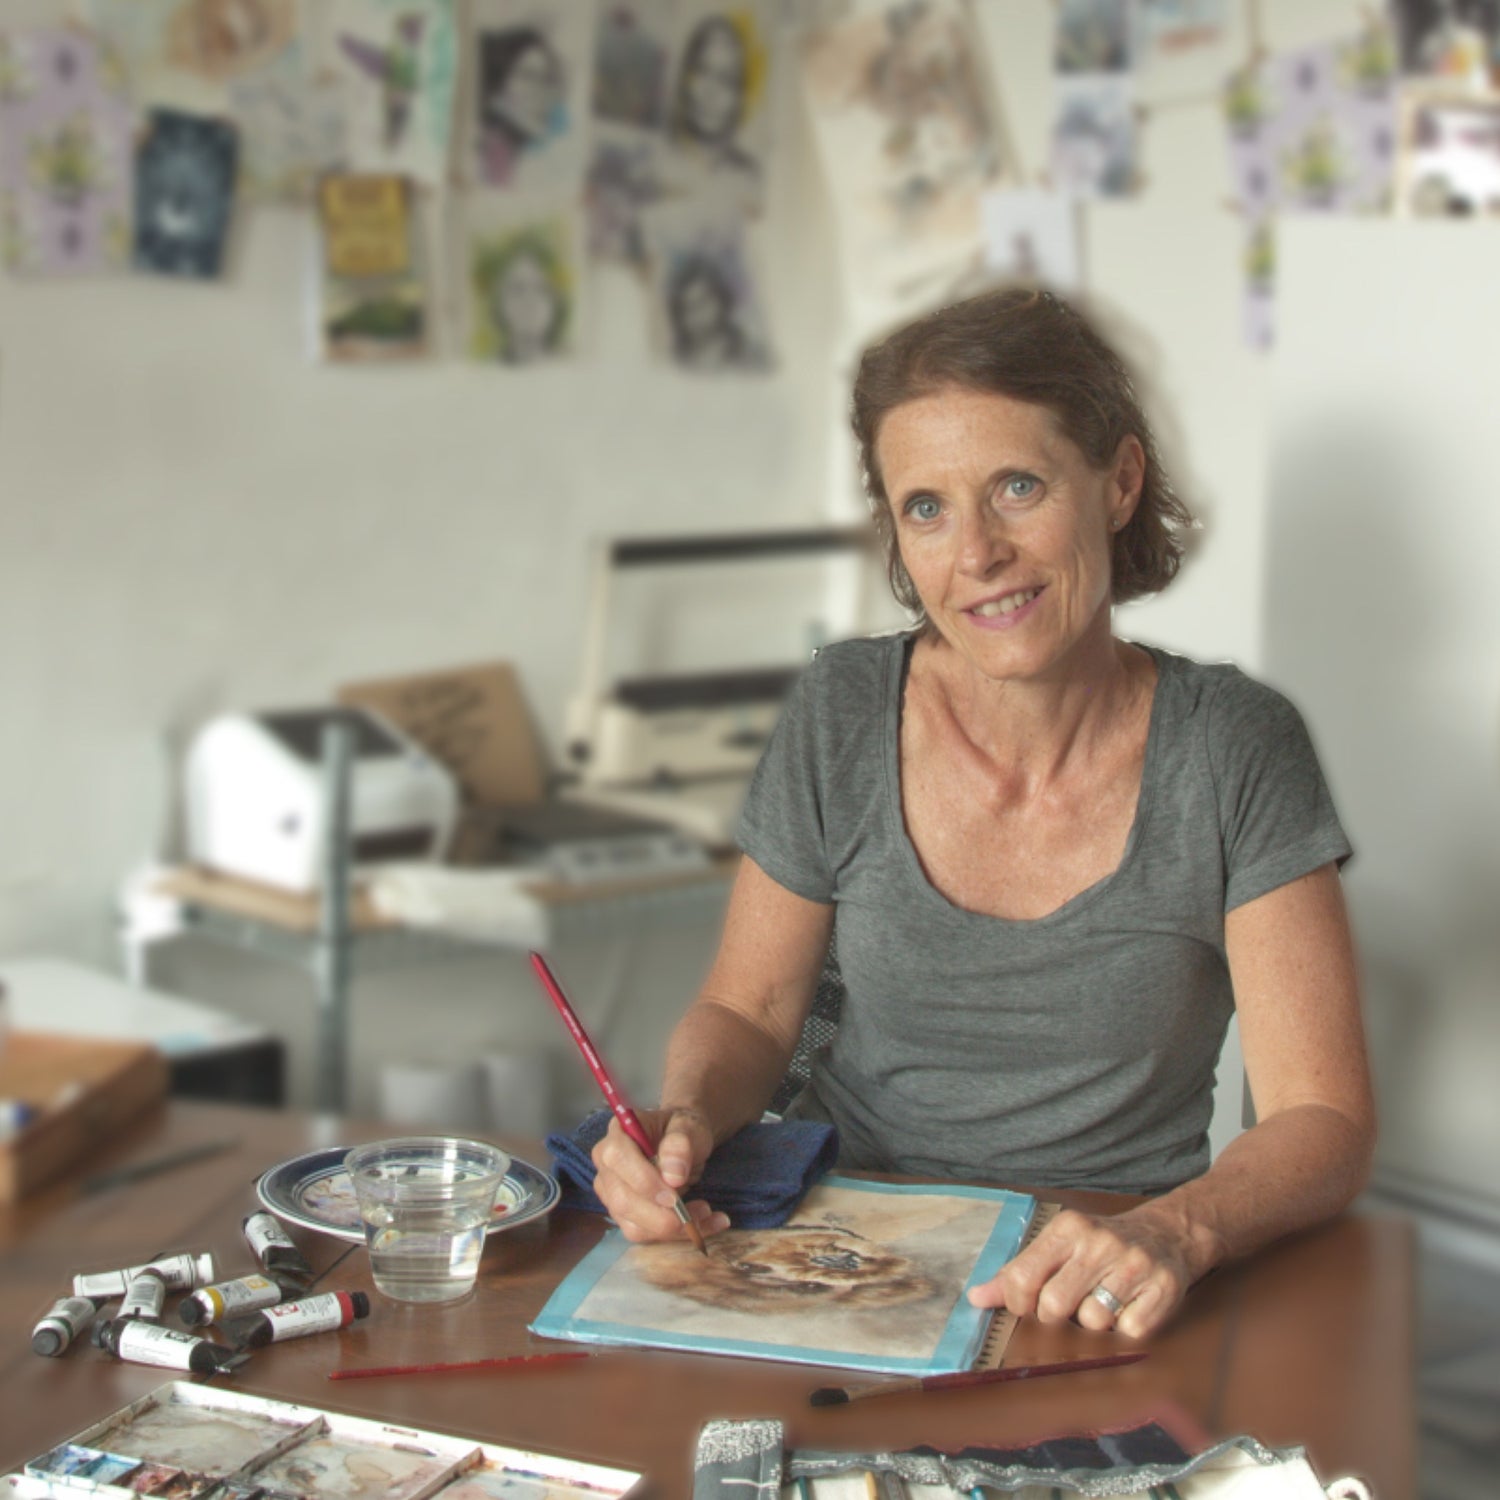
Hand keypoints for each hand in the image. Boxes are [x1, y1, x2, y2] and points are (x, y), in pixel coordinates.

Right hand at [589, 1106, 729, 1244]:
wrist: (683, 1143)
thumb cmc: (682, 1130)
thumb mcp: (689, 1126)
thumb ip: (681, 1143)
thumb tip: (673, 1176)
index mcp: (618, 1134)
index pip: (617, 1158)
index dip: (643, 1180)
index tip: (675, 1195)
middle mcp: (607, 1166)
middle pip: (622, 1200)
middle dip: (662, 1215)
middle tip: (700, 1211)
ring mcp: (612, 1194)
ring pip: (633, 1225)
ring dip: (673, 1229)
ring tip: (707, 1214)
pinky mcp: (624, 1216)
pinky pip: (645, 1234)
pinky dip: (675, 1235)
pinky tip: (703, 1223)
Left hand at [966, 1204, 1212, 1339]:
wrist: (1166, 1234)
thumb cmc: (1099, 1246)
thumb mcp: (1057, 1246)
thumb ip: (1016, 1272)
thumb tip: (975, 1298)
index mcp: (1067, 1228)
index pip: (1022, 1277)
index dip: (1017, 1304)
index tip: (1027, 1306)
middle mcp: (1100, 1242)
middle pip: (1054, 1304)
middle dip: (1056, 1317)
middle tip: (1068, 1307)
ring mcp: (1134, 1264)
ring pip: (1093, 1321)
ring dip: (1094, 1323)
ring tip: (1103, 1301)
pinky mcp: (1164, 1287)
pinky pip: (1130, 1331)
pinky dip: (1126, 1329)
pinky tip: (1130, 1307)